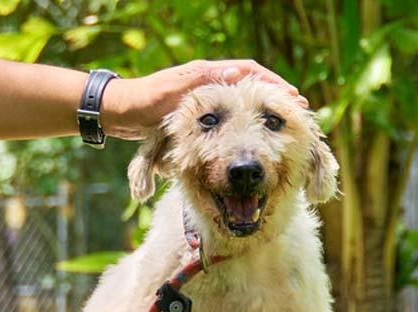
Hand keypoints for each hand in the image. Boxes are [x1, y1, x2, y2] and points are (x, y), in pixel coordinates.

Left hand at [101, 60, 308, 139]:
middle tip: (296, 111)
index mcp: (206, 74)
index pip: (249, 72)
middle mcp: (208, 82)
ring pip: (241, 101)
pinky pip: (229, 114)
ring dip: (261, 110)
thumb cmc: (145, 103)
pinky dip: (244, 120)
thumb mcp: (174, 92)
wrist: (121, 112)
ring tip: (281, 123)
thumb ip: (203, 82)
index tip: (292, 96)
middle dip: (273, 97)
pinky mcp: (198, 114)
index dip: (272, 83)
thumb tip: (239, 73)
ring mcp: (204, 98)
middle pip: (250, 85)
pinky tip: (252, 132)